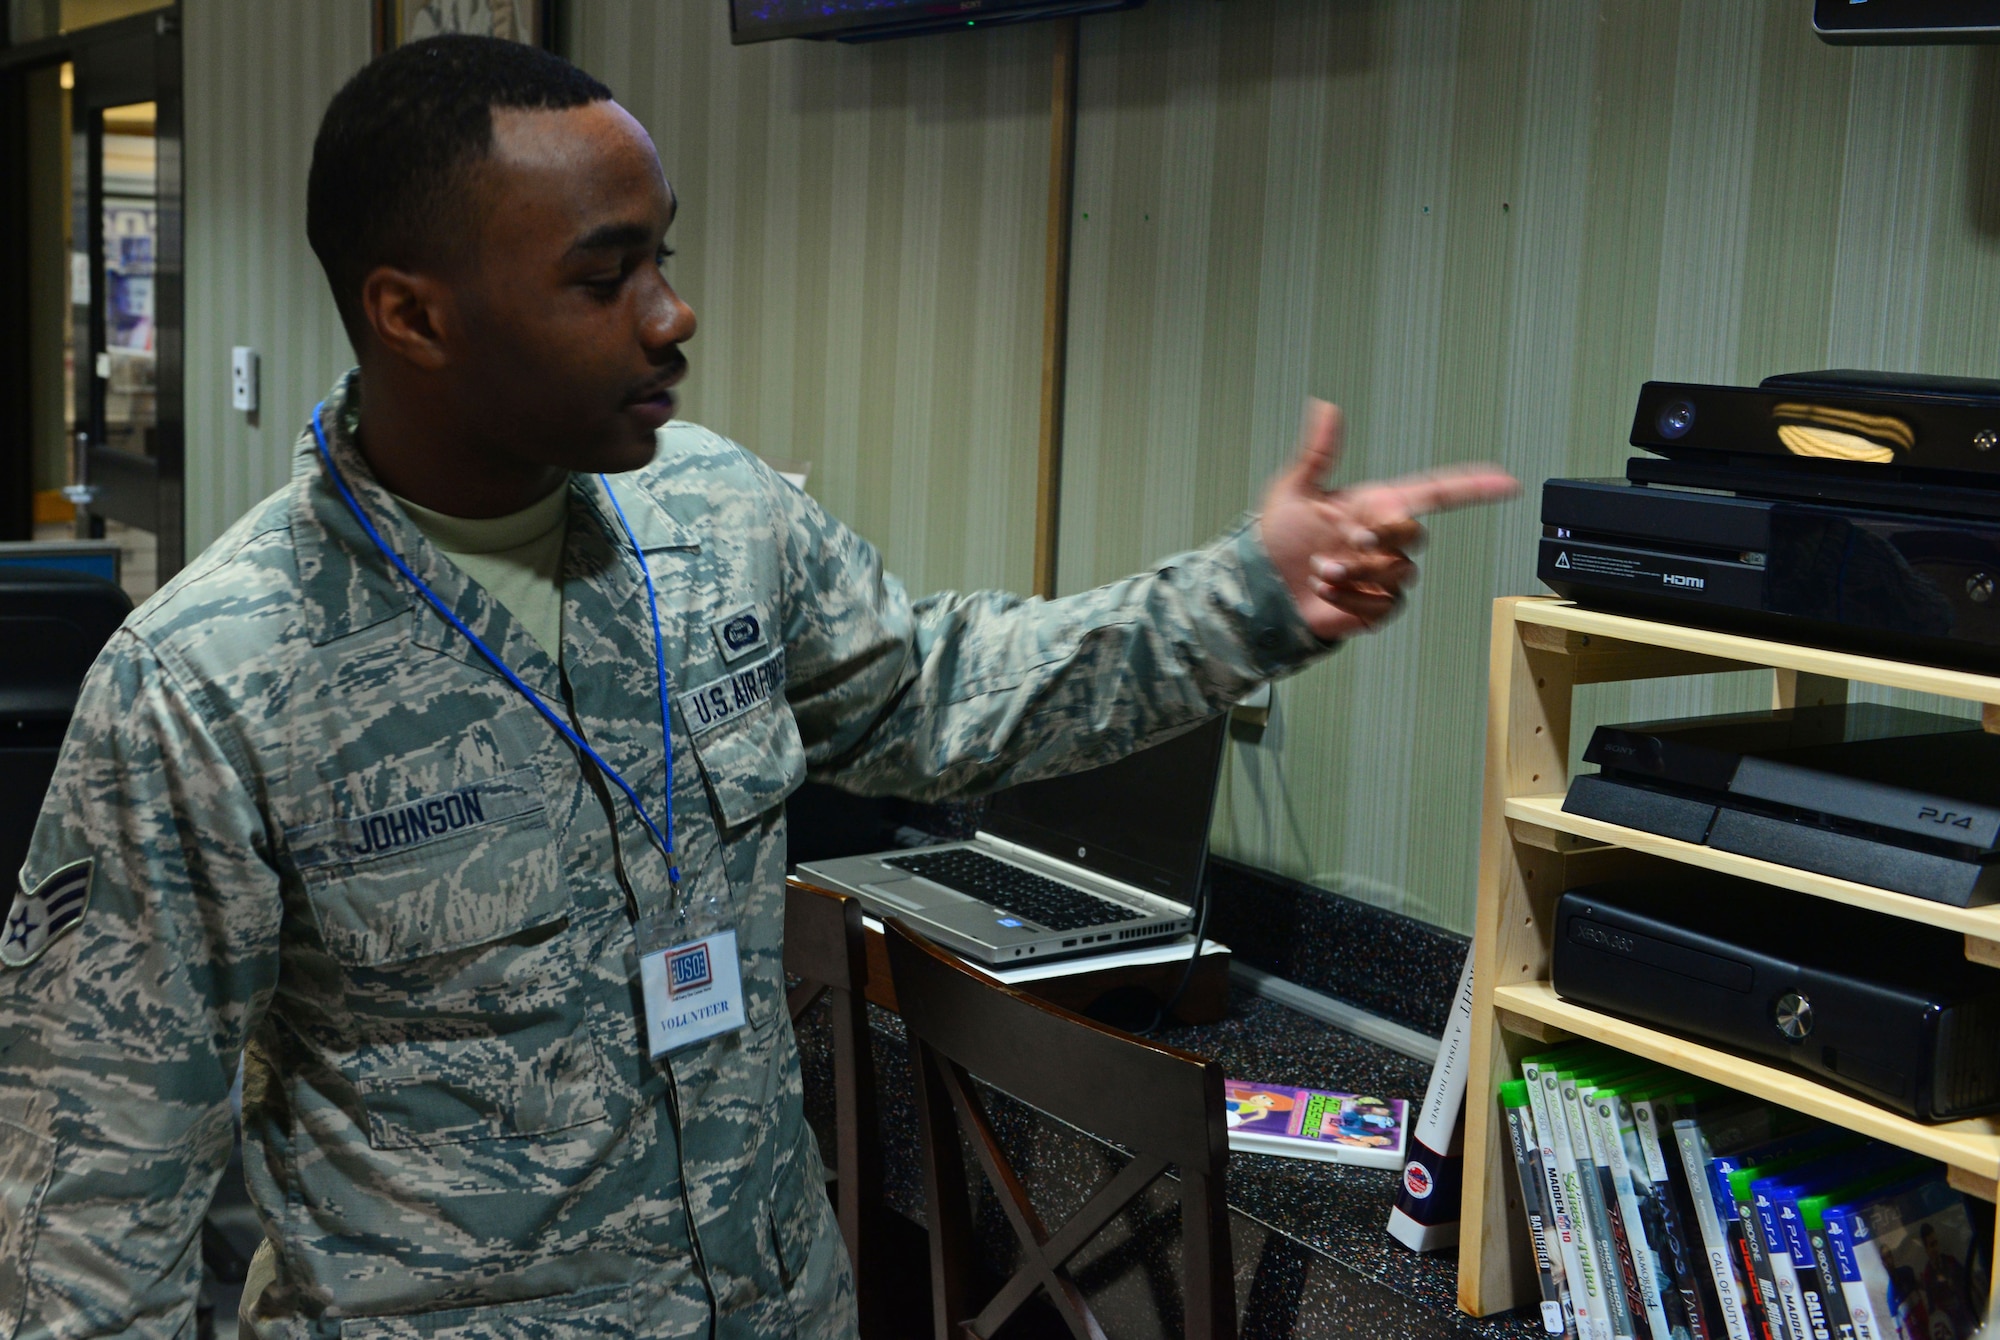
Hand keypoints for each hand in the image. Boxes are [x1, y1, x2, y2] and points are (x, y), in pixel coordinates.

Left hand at [1258, 399, 1518, 640]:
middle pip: (1415, 534)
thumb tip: (1325, 407)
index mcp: (1376, 505)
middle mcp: (1385, 539)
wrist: (1265, 587)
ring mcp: (1385, 574)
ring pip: (1397, 572)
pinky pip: (1382, 605)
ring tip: (1321, 570)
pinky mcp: (1377, 606)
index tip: (1508, 482)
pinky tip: (1325, 591)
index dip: (1475, 486)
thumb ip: (1317, 451)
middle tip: (1348, 538)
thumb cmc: (1278, 537)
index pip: (1437, 492)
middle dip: (1382, 536)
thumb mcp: (1294, 490)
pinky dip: (1348, 599)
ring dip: (1354, 572)